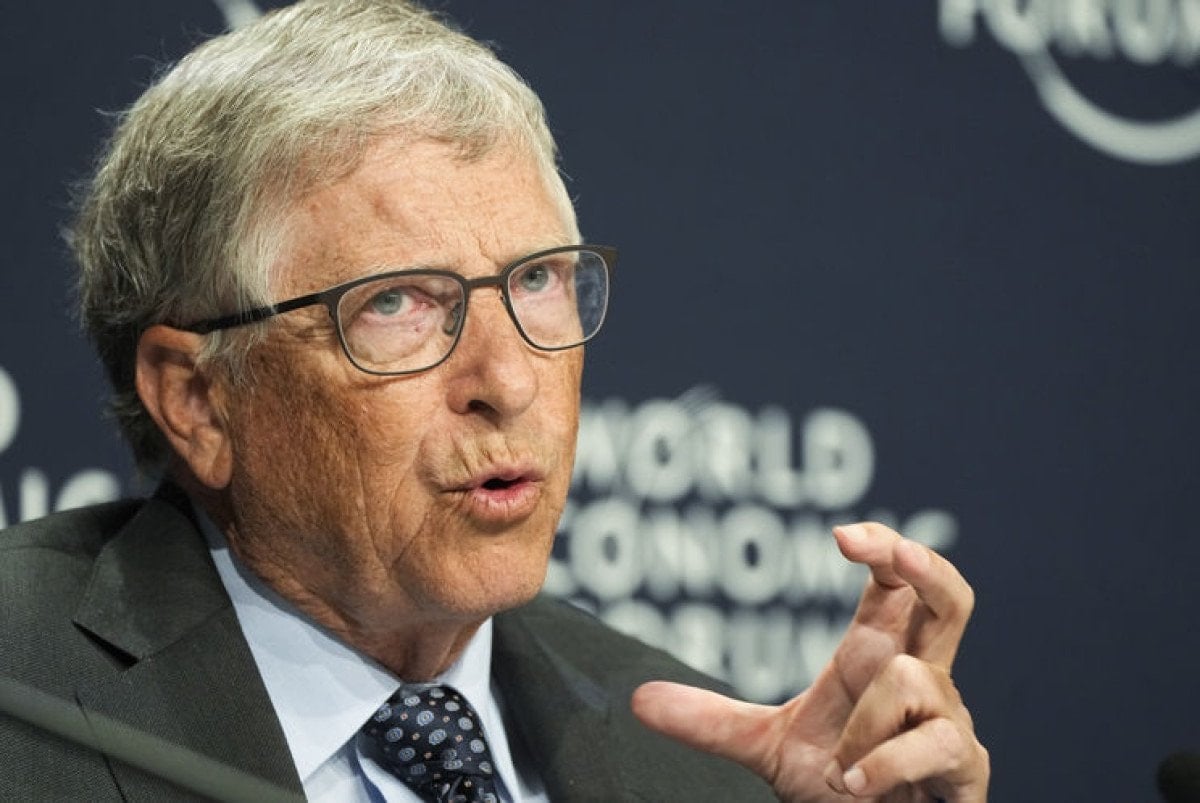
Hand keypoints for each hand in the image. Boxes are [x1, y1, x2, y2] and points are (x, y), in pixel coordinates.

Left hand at [631, 522, 988, 800]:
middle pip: (950, 600)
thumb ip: (712, 723)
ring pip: (910, 681)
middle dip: (925, 568)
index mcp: (883, 661)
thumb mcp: (771, 751)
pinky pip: (934, 743)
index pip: (895, 587)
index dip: (882, 551)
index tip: (842, 535)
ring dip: (862, 727)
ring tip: (841, 772)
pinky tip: (855, 786)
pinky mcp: (967, 768)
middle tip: (892, 553)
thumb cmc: (843, 791)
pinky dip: (884, 765)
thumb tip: (638, 699)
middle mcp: (926, 681)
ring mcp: (951, 722)